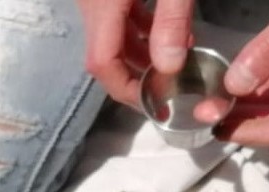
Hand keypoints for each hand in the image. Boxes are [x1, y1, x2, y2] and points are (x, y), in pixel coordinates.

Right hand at [78, 0, 196, 108]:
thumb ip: (171, 20)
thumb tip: (169, 68)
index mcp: (103, 5)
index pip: (103, 63)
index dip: (127, 90)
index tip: (157, 104)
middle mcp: (92, 4)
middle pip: (105, 57)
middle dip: (136, 79)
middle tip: (168, 90)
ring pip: (112, 39)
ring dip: (140, 56)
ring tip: (176, 61)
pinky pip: (117, 19)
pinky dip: (140, 33)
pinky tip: (168, 32)